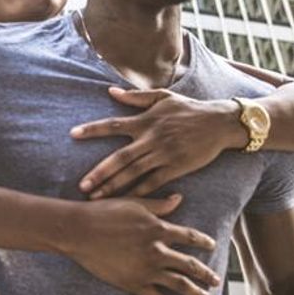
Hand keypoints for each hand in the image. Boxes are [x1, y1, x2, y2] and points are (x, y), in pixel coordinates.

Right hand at [62, 194, 220, 294]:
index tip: (213, 246)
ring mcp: (147, 269)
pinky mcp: (134, 284)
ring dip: (197, 293)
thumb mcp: (134, 203)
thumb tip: (179, 198)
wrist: (79, 230)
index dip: (203, 241)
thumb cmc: (104, 212)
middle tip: (217, 281)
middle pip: (190, 264)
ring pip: (179, 284)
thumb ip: (159, 205)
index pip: (189, 236)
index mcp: (158, 229)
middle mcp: (157, 250)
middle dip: (206, 274)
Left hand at [71, 87, 246, 198]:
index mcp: (146, 120)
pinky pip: (154, 183)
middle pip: (120, 157)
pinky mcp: (177, 167)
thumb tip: (111, 92)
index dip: (93, 129)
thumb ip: (136, 97)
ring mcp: (164, 154)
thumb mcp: (163, 96)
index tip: (73, 134)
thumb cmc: (190, 108)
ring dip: (114, 186)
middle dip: (99, 172)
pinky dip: (139, 193)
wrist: (220, 122)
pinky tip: (125, 202)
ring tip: (96, 197)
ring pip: (134, 173)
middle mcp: (152, 138)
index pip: (113, 124)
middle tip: (81, 185)